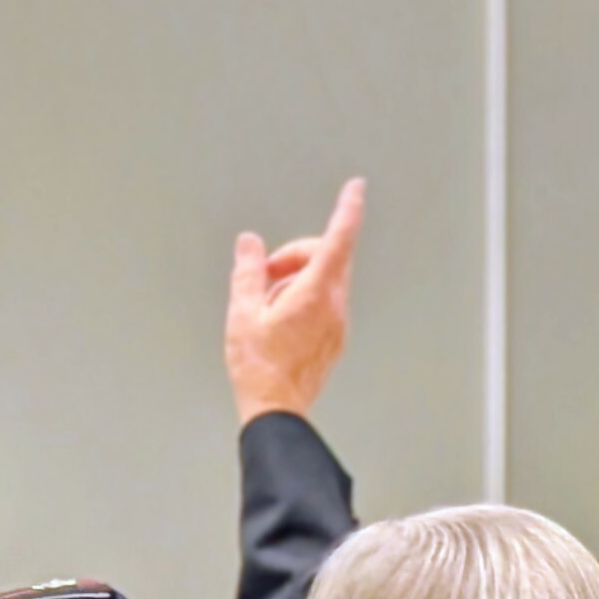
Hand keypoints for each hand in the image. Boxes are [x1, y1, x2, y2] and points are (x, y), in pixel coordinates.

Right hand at [225, 178, 363, 425]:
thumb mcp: (242, 313)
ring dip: (295, 279)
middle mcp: (335, 305)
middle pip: (326, 257)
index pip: (338, 239)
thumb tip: (250, 244)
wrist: (276, 410)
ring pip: (323, 280)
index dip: (347, 209)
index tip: (355, 188)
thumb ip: (248, 272)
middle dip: (294, 255)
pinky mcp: (334, 338)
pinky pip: (323, 303)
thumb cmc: (258, 367)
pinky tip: (276, 321)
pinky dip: (301, 298)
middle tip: (261, 274)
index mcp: (315, 293)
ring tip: (264, 305)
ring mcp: (338, 323)